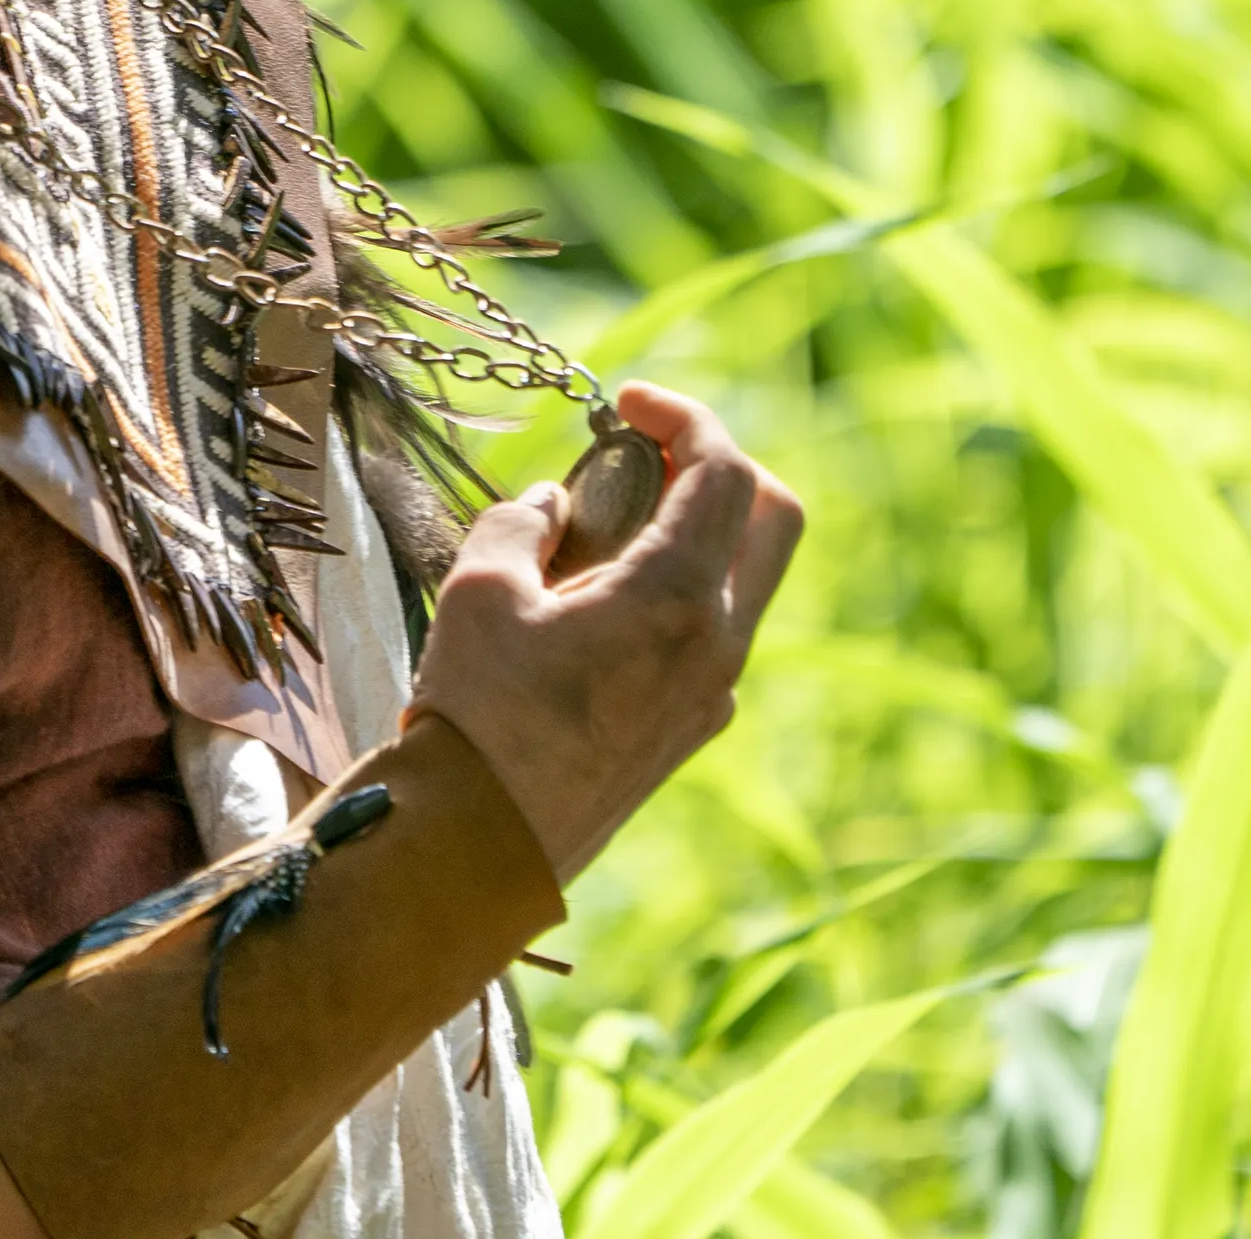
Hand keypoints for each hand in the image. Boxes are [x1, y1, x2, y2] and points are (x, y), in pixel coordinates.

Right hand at [402, 383, 804, 883]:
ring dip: (700, 531)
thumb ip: (526, 519)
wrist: (477, 848)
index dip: (683, 415)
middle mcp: (718, 645)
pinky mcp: (692, 730)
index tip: (628, 403)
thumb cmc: (476, 714)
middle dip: (721, 466)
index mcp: (679, 599)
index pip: (724, 470)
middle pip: (774, 518)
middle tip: (648, 453)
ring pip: (748, 580)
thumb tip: (556, 503)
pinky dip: (682, 590)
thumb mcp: (482, 586)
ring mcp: (714, 694)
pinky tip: (602, 598)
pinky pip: (714, 634)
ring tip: (609, 526)